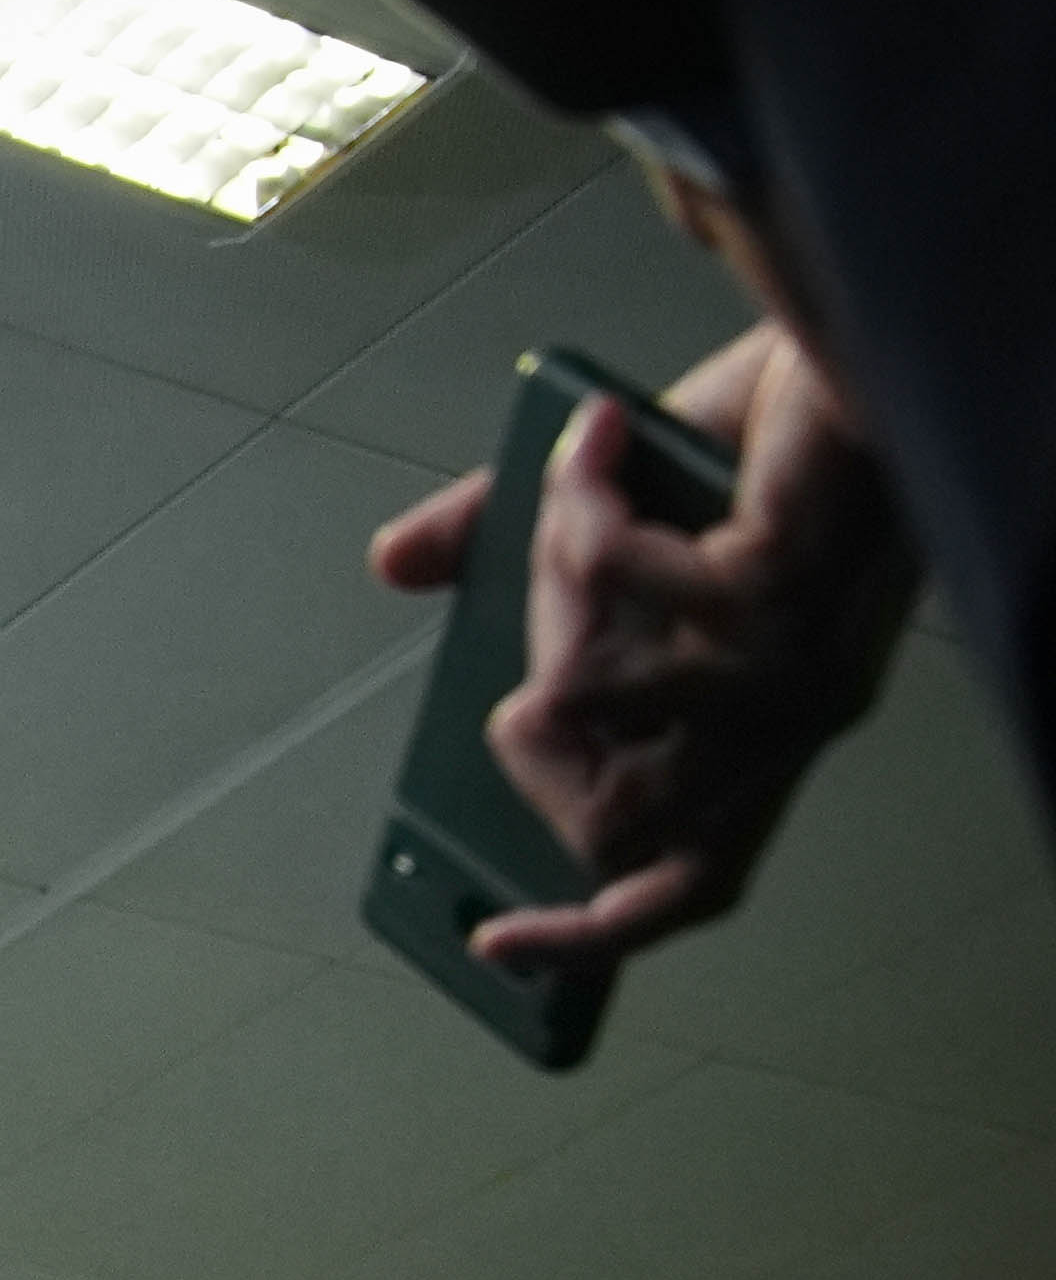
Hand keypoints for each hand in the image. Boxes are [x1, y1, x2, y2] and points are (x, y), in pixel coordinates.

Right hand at [361, 320, 916, 968]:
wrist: (884, 335)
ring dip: (552, 585)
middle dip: (526, 730)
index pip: (690, 887)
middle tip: (542, 601)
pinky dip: (579, 502)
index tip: (489, 944)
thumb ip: (512, 550)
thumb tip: (395, 564)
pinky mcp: (778, 603)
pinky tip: (605, 439)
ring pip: (578, 699)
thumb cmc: (785, 428)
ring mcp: (792, 674)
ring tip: (590, 491)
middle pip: (605, 823)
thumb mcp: (627, 511)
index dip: (588, 939)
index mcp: (773, 728)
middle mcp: (793, 723)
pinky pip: (603, 590)